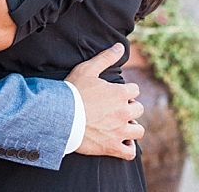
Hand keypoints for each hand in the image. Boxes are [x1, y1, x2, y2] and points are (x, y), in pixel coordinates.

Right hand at [66, 43, 143, 159]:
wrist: (59, 117)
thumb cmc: (72, 91)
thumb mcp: (88, 69)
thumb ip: (106, 57)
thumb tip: (120, 47)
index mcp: (121, 93)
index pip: (134, 90)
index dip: (125, 91)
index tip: (114, 94)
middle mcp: (124, 112)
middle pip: (139, 109)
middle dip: (129, 108)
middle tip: (115, 109)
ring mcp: (120, 131)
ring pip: (138, 130)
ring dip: (131, 127)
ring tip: (120, 125)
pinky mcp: (111, 147)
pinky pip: (130, 152)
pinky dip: (128, 148)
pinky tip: (120, 142)